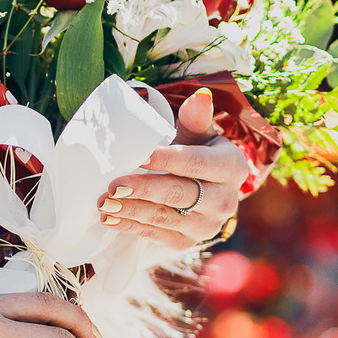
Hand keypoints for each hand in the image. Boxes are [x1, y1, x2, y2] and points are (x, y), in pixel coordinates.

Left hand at [96, 87, 247, 250]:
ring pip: (166, 218)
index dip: (168, 160)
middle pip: (181, 194)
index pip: (197, 163)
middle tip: (113, 185)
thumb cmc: (196, 151)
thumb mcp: (198, 134)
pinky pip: (157, 236)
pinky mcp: (188, 242)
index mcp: (233, 168)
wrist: (203, 187)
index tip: (139, 156)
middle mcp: (225, 201)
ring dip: (132, 210)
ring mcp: (208, 226)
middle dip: (145, 190)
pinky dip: (131, 227)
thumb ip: (196, 118)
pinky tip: (110, 219)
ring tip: (104, 202)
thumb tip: (201, 95)